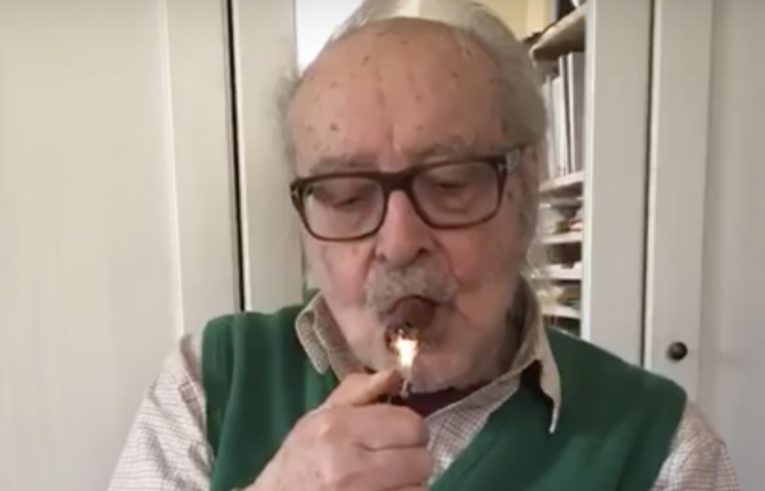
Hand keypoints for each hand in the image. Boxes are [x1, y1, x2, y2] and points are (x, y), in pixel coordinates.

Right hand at [248, 370, 432, 490]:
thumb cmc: (299, 460)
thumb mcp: (318, 418)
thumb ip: (358, 392)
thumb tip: (394, 374)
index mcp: (336, 428)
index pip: (410, 424)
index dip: (410, 429)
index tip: (398, 435)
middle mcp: (347, 465)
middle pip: (421, 459)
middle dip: (413, 459)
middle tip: (394, 461)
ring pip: (419, 488)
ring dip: (410, 484)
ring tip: (388, 481)